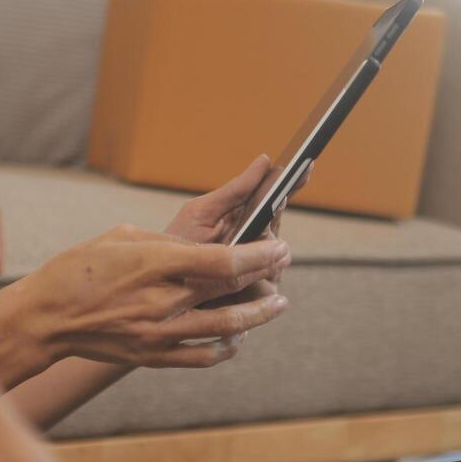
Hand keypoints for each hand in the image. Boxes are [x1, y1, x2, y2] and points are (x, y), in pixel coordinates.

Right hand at [0, 224, 290, 369]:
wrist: (44, 319)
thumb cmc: (77, 270)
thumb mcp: (121, 238)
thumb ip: (167, 244)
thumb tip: (202, 252)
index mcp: (154, 264)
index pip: (225, 262)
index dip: (261, 255)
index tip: (278, 247)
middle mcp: (161, 302)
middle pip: (233, 293)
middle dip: (266, 278)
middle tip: (282, 266)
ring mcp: (158, 333)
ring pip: (227, 329)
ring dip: (259, 316)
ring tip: (276, 305)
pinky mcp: (151, 356)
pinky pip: (203, 357)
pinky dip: (227, 347)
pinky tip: (237, 337)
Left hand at [166, 155, 309, 283]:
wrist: (157, 286)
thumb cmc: (177, 245)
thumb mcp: (202, 213)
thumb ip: (234, 190)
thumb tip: (266, 160)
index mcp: (247, 223)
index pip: (276, 202)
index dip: (293, 184)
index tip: (304, 166)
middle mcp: (256, 248)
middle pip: (278, 232)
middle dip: (274, 220)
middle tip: (274, 203)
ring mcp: (257, 274)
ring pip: (277, 261)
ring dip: (264, 252)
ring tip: (249, 244)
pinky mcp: (252, 301)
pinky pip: (267, 288)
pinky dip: (258, 281)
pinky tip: (246, 278)